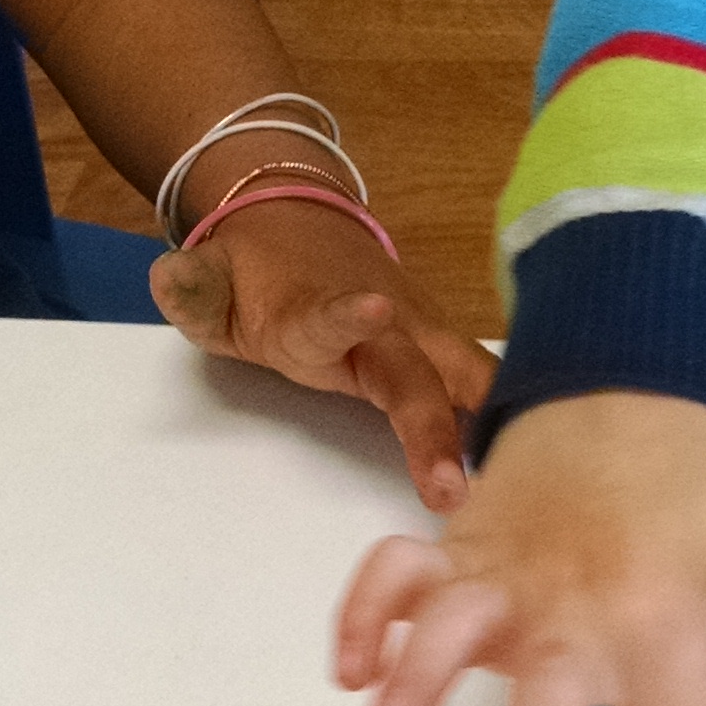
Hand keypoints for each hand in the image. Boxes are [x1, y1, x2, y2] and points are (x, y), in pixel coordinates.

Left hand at [150, 197, 493, 511]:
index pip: (328, 316)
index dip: (349, 315)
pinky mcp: (442, 348)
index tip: (374, 307)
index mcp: (312, 308)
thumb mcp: (207, 278)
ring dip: (498, 429)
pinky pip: (482, 386)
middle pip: (427, 369)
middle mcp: (385, 320)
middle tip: (460, 488)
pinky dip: (508, 423)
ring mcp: (421, 331)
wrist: (295, 213)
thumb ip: (192, 289)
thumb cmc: (248, 266)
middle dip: (447, 425)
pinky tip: (534, 472)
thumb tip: (170, 277)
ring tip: (519, 493)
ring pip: (473, 377)